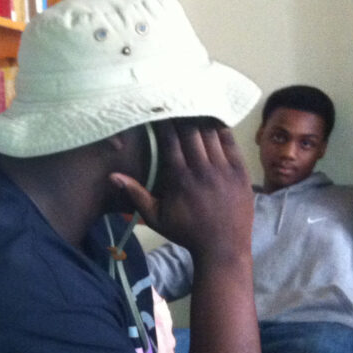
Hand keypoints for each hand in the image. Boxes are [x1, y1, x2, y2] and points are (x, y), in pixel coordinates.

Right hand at [111, 120, 253, 259]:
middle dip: (182, 115)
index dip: (164, 122)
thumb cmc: (187, 232)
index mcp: (180, 178)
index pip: (170, 140)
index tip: (159, 112)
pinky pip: (230, 141)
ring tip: (193, 108)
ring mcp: (223, 169)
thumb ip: (135, 194)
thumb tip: (112, 176)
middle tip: (175, 104)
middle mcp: (202, 169)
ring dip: (200, 119)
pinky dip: (221, 129)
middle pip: (191, 131)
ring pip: (210, 133)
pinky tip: (213, 121)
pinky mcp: (240, 171)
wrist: (223, 247)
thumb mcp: (156, 217)